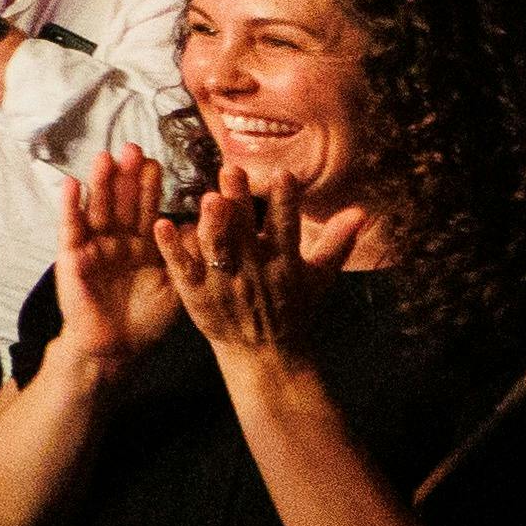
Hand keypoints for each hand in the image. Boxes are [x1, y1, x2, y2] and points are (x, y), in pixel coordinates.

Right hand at [43, 148, 182, 363]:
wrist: (116, 348)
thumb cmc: (146, 319)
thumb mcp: (176, 284)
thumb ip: (187, 255)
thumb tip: (206, 224)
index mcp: (142, 243)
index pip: (147, 208)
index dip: (150, 186)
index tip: (157, 162)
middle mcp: (117, 239)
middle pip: (122, 201)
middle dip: (126, 175)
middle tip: (133, 148)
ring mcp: (94, 246)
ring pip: (98, 208)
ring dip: (100, 183)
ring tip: (105, 157)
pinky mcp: (72, 257)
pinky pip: (70, 228)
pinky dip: (70, 206)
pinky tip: (71, 185)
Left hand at [152, 162, 358, 361]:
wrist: (264, 355)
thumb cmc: (293, 310)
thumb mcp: (318, 278)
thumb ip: (337, 242)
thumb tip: (362, 211)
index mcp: (284, 263)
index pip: (286, 228)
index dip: (285, 203)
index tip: (283, 174)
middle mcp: (254, 271)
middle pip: (245, 232)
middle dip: (239, 202)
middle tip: (231, 170)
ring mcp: (223, 283)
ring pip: (216, 250)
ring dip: (212, 224)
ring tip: (208, 198)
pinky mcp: (196, 294)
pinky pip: (184, 268)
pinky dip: (173, 249)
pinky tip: (162, 225)